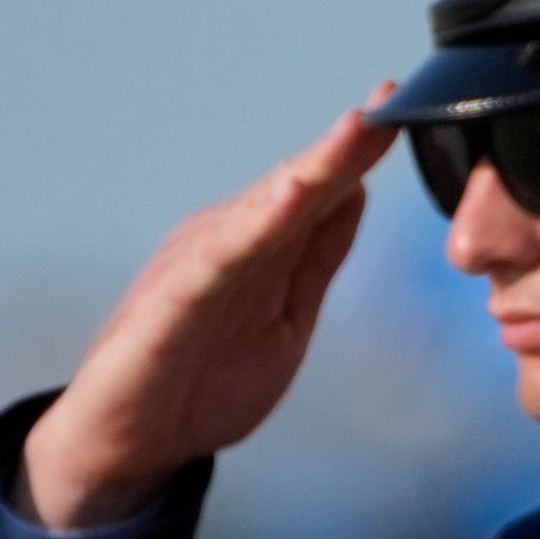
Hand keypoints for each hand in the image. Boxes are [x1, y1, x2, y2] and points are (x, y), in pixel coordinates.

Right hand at [19, 90, 398, 526]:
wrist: (132, 443)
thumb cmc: (204, 381)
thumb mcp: (288, 320)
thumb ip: (316, 258)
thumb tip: (357, 192)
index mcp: (259, 247)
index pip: (319, 192)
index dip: (362, 151)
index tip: (406, 106)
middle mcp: (227, 242)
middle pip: (295, 184)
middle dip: (344, 143)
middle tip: (391, 95)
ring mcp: (197, 267)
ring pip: (262, 209)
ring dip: (309, 168)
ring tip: (354, 130)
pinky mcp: (170, 304)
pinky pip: (215, 261)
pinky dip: (252, 229)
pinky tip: (288, 202)